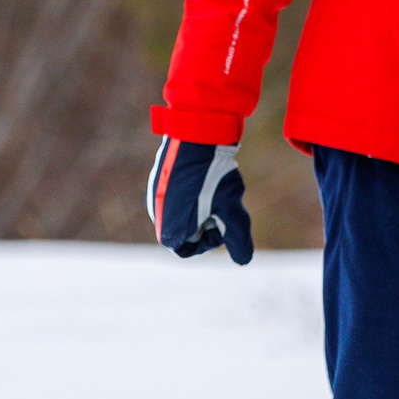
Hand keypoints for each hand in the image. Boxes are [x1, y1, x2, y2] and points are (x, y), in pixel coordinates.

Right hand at [146, 138, 254, 263]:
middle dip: (204, 224)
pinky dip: (190, 196)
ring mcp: (153, 199)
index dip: (208, 242)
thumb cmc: (213, 177)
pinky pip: (173, 199)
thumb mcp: (230, 209)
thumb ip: (237, 237)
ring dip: (198, 209)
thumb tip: (244, 261)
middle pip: (183, 233)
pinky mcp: (156, 183)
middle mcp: (156, 217)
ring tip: (214, 190)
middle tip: (221, 205)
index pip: (187, 250)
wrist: (195, 137)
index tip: (221, 223)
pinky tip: (204, 179)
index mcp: (170, 230)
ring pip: (179, 215)